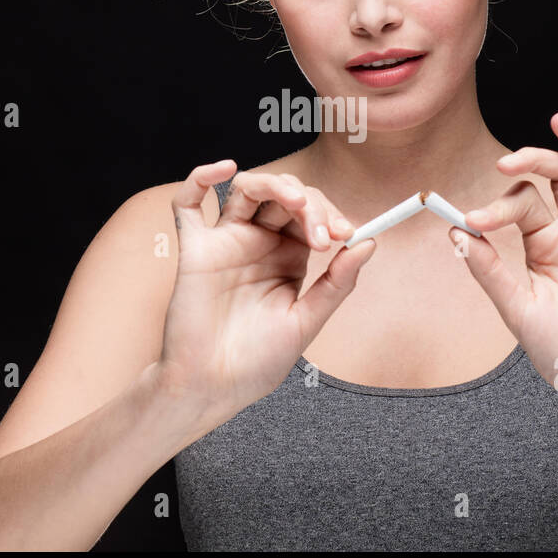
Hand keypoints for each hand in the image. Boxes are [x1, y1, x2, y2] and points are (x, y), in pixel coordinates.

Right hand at [157, 160, 375, 426]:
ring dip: (276, 184)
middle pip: (286, 196)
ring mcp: (225, 243)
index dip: (331, 214)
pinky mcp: (195, 250)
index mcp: (287, 257)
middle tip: (324, 234)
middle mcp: (258, 243)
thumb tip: (370, 242)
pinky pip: (187, 204)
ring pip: (249, 189)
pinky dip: (201, 177)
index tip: (347, 233)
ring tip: (297, 202)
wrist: (213, 388)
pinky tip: (225, 169)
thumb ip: (337, 283)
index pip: (313, 215)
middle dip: (312, 205)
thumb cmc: (256, 362)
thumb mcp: (307, 322)